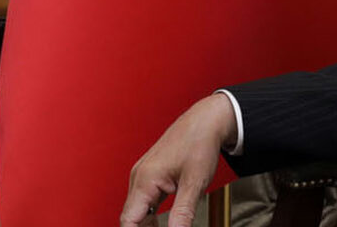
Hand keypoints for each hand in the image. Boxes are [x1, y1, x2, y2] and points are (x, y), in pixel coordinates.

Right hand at [120, 93, 237, 226]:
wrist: (206, 121)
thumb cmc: (199, 142)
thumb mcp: (195, 183)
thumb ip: (183, 213)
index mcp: (144, 180)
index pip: (129, 221)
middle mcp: (139, 178)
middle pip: (132, 218)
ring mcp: (143, 176)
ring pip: (138, 211)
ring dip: (148, 225)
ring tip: (170, 226)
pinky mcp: (151, 176)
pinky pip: (146, 202)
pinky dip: (152, 215)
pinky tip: (167, 222)